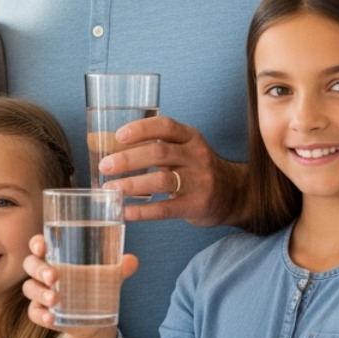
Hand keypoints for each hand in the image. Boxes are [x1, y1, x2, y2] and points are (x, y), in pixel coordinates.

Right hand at [21, 234, 136, 337]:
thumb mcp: (108, 277)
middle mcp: (43, 273)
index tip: (42, 246)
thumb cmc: (94, 286)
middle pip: (31, 265)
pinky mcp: (41, 312)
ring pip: (29, 289)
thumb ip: (119, 269)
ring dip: (40, 293)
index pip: (40, 245)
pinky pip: (33, 313)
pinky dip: (41, 315)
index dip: (37, 243)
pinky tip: (51, 318)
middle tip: (54, 276)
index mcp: (56, 257)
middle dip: (40, 269)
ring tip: (55, 299)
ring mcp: (40, 293)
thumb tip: (132, 261)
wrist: (94, 319)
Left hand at [94, 117, 244, 226]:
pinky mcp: (196, 205)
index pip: (165, 126)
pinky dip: (142, 211)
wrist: (234, 194)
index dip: (141, 129)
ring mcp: (199, 181)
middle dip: (128, 159)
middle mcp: (196, 156)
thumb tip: (104, 143)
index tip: (118, 136)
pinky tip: (125, 211)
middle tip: (106, 166)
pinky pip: (165, 208)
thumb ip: (155, 145)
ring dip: (132, 185)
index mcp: (190, 137)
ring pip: (161, 180)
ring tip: (110, 189)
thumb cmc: (197, 169)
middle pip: (159, 153)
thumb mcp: (184, 149)